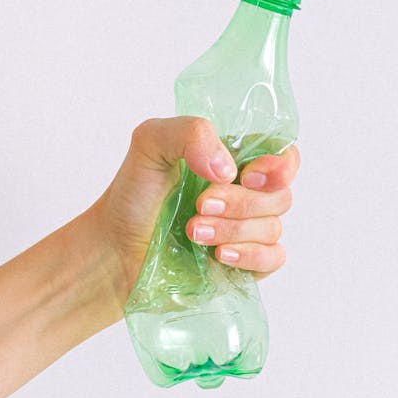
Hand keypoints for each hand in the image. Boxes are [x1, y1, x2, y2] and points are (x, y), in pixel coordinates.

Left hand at [95, 116, 299, 307]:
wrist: (114, 249)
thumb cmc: (133, 195)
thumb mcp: (150, 143)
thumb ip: (190, 133)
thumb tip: (229, 169)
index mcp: (234, 158)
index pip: (283, 155)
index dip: (279, 165)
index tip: (248, 175)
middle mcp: (247, 193)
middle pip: (280, 194)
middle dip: (241, 202)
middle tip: (200, 205)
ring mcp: (247, 230)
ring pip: (273, 227)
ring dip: (233, 229)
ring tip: (193, 232)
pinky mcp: (245, 264)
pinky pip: (272, 258)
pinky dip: (249, 256)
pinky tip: (218, 255)